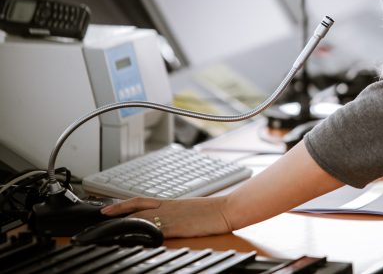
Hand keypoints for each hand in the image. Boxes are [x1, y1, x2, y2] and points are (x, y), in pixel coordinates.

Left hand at [101, 196, 231, 237]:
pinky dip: (142, 233)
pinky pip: (155, 230)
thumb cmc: (211, 212)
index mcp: (169, 203)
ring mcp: (170, 218)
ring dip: (124, 223)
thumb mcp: (189, 210)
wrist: (225, 210)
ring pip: (141, 219)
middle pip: (135, 209)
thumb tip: (163, 221)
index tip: (106, 209)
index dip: (121, 204)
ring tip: (109, 228)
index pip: (139, 201)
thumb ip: (174, 214)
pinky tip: (132, 237)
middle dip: (116, 214)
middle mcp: (166, 208)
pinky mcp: (176, 227)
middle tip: (100, 219)